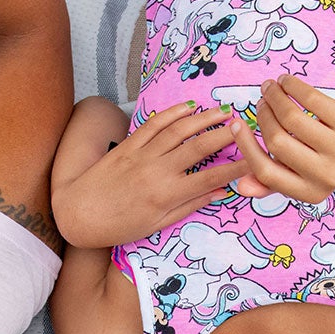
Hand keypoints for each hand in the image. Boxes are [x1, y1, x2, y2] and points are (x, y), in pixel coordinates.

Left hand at [53, 102, 241, 242]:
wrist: (79, 214)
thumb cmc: (119, 226)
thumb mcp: (157, 224)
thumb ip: (189, 205)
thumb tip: (219, 193)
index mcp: (167, 194)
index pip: (211, 177)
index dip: (236, 168)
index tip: (256, 159)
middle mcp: (157, 170)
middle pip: (199, 147)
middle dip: (226, 135)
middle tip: (246, 125)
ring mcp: (142, 154)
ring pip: (179, 130)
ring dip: (204, 118)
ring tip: (224, 111)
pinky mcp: (129, 144)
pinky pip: (154, 124)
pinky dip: (173, 113)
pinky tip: (189, 107)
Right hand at [230, 75, 334, 204]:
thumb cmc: (326, 151)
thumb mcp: (301, 170)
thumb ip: (272, 179)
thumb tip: (241, 186)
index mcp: (311, 192)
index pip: (266, 172)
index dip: (246, 146)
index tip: (236, 124)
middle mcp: (328, 176)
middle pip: (277, 143)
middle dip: (263, 117)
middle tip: (261, 102)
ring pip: (292, 119)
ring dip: (275, 97)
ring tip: (271, 88)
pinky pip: (310, 99)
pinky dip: (292, 86)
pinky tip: (286, 82)